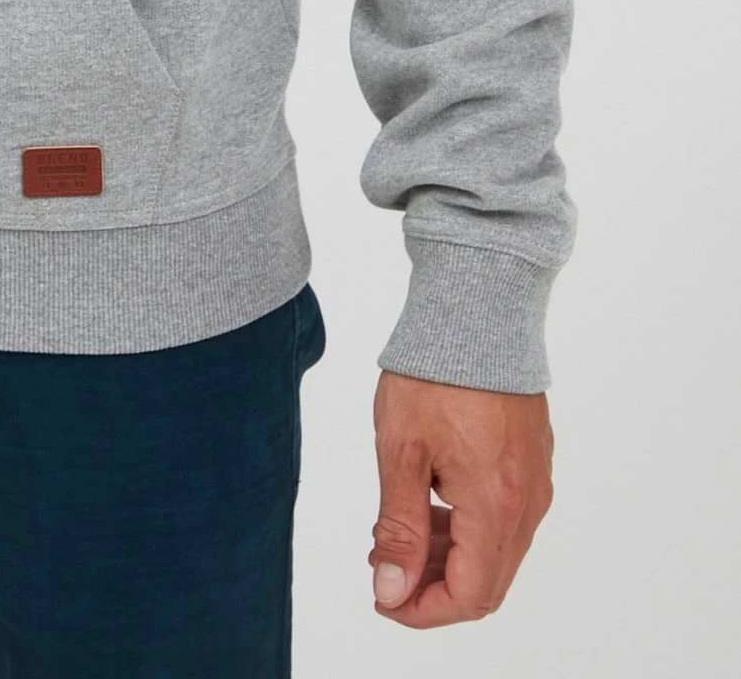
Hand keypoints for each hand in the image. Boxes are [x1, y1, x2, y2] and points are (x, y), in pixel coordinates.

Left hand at [369, 371, 553, 625]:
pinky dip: (468, 529)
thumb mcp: (401, 451)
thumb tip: (392, 589)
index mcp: (498, 505)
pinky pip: (505, 519)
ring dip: (449, 558)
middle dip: (433, 587)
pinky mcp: (533, 462)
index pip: (469, 596)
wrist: (477, 308)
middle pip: (487, 581)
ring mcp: (536, 482)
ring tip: (396, 533)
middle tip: (384, 568)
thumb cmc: (436, 371)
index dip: (423, 610)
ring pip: (497, 552)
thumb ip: (399, 528)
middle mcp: (528, 503)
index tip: (383, 596)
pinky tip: (429, 504)